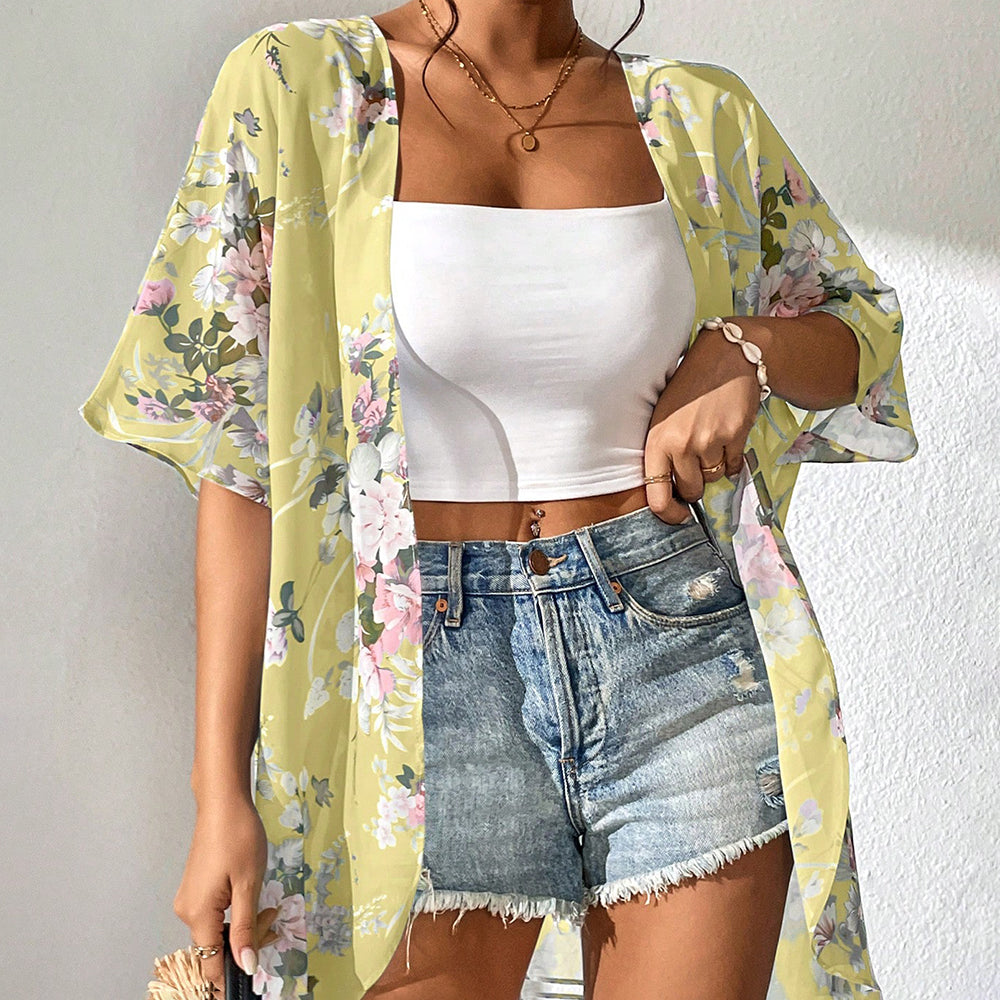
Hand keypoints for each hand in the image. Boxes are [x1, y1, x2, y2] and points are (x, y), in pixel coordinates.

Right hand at [172, 795, 278, 990]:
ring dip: (245, 924)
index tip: (250, 981)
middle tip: (275, 918)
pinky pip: (216, 914)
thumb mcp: (248, 884)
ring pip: (219, 930)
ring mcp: (190, 900)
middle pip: (218, 947)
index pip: (210, 963)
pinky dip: (236, 912)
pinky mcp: (197, 890)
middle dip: (249, 940)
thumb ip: (245, 928)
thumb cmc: (238, 835)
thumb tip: (246, 966)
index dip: (230, 978)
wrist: (223, 802)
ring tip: (268, 907)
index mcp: (199, 914)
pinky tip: (252, 899)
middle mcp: (187, 912)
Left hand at [643, 322, 761, 523]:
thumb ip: (662, 453)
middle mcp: (681, 445)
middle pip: (691, 491)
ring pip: (712, 478)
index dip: (669, 514)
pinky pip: (732, 466)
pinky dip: (730, 458)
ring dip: (712, 467)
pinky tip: (725, 435)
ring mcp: (709, 441)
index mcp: (656, 442)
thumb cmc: (687, 390)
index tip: (678, 516)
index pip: (657, 497)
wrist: (724, 359)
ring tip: (709, 438)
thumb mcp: (661, 419)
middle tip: (695, 463)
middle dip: (694, 485)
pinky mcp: (734, 436)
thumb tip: (668, 492)